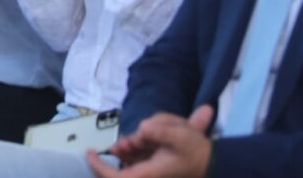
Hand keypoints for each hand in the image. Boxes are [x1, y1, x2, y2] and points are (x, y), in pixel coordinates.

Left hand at [91, 105, 213, 177]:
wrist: (212, 161)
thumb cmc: (196, 151)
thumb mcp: (182, 136)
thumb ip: (161, 130)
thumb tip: (143, 128)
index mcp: (149, 174)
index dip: (100, 168)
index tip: (90, 153)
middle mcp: (146, 175)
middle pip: (120, 166)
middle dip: (122, 149)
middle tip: (131, 140)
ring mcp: (149, 170)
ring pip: (130, 157)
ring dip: (133, 143)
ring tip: (149, 134)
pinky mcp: (152, 165)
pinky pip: (137, 155)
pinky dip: (138, 143)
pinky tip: (149, 135)